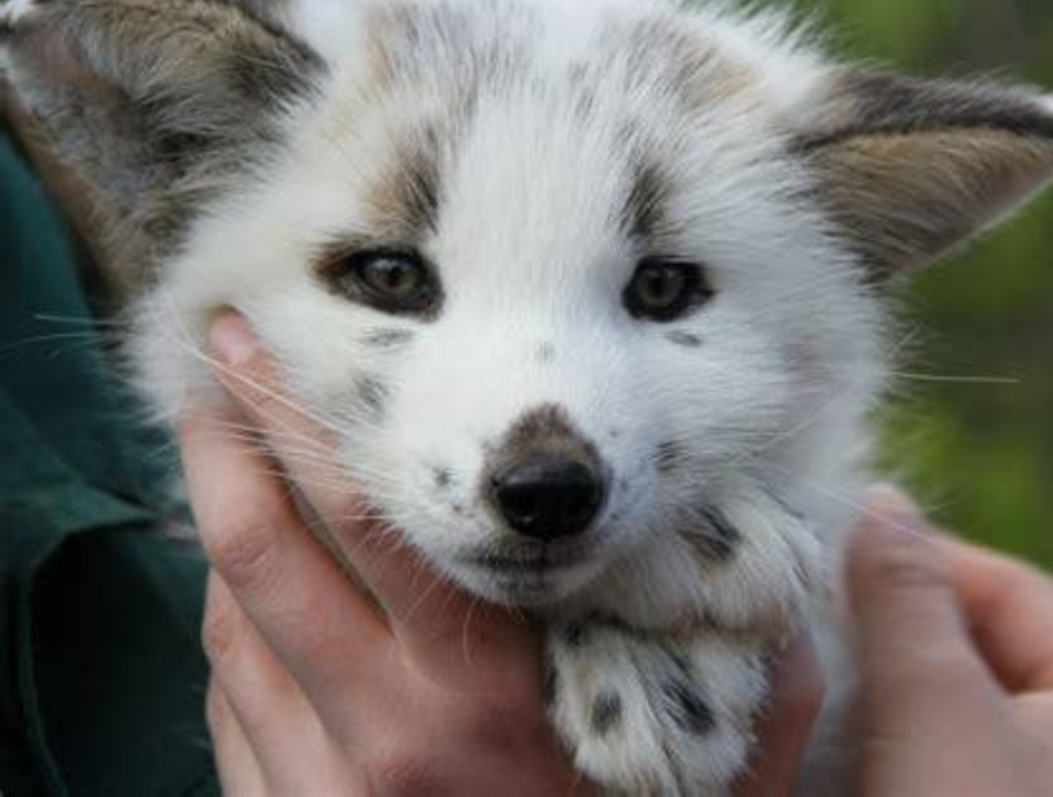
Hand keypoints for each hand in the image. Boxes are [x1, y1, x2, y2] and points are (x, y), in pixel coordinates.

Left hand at [181, 312, 821, 795]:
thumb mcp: (723, 787)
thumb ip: (766, 683)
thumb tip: (796, 588)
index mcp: (487, 694)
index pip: (383, 519)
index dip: (314, 420)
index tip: (278, 343)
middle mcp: (383, 730)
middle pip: (266, 547)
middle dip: (226, 439)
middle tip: (213, 358)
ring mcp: (313, 785)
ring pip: (232, 617)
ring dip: (219, 521)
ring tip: (221, 450)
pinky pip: (227, 696)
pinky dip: (230, 619)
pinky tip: (251, 581)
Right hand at [846, 486, 1052, 796]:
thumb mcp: (934, 703)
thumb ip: (906, 596)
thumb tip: (882, 501)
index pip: (1021, 589)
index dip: (930, 560)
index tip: (848, 561)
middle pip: (997, 650)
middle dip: (908, 629)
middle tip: (834, 623)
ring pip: (971, 714)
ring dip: (899, 690)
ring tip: (833, 685)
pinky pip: (957, 766)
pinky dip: (906, 746)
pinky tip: (856, 752)